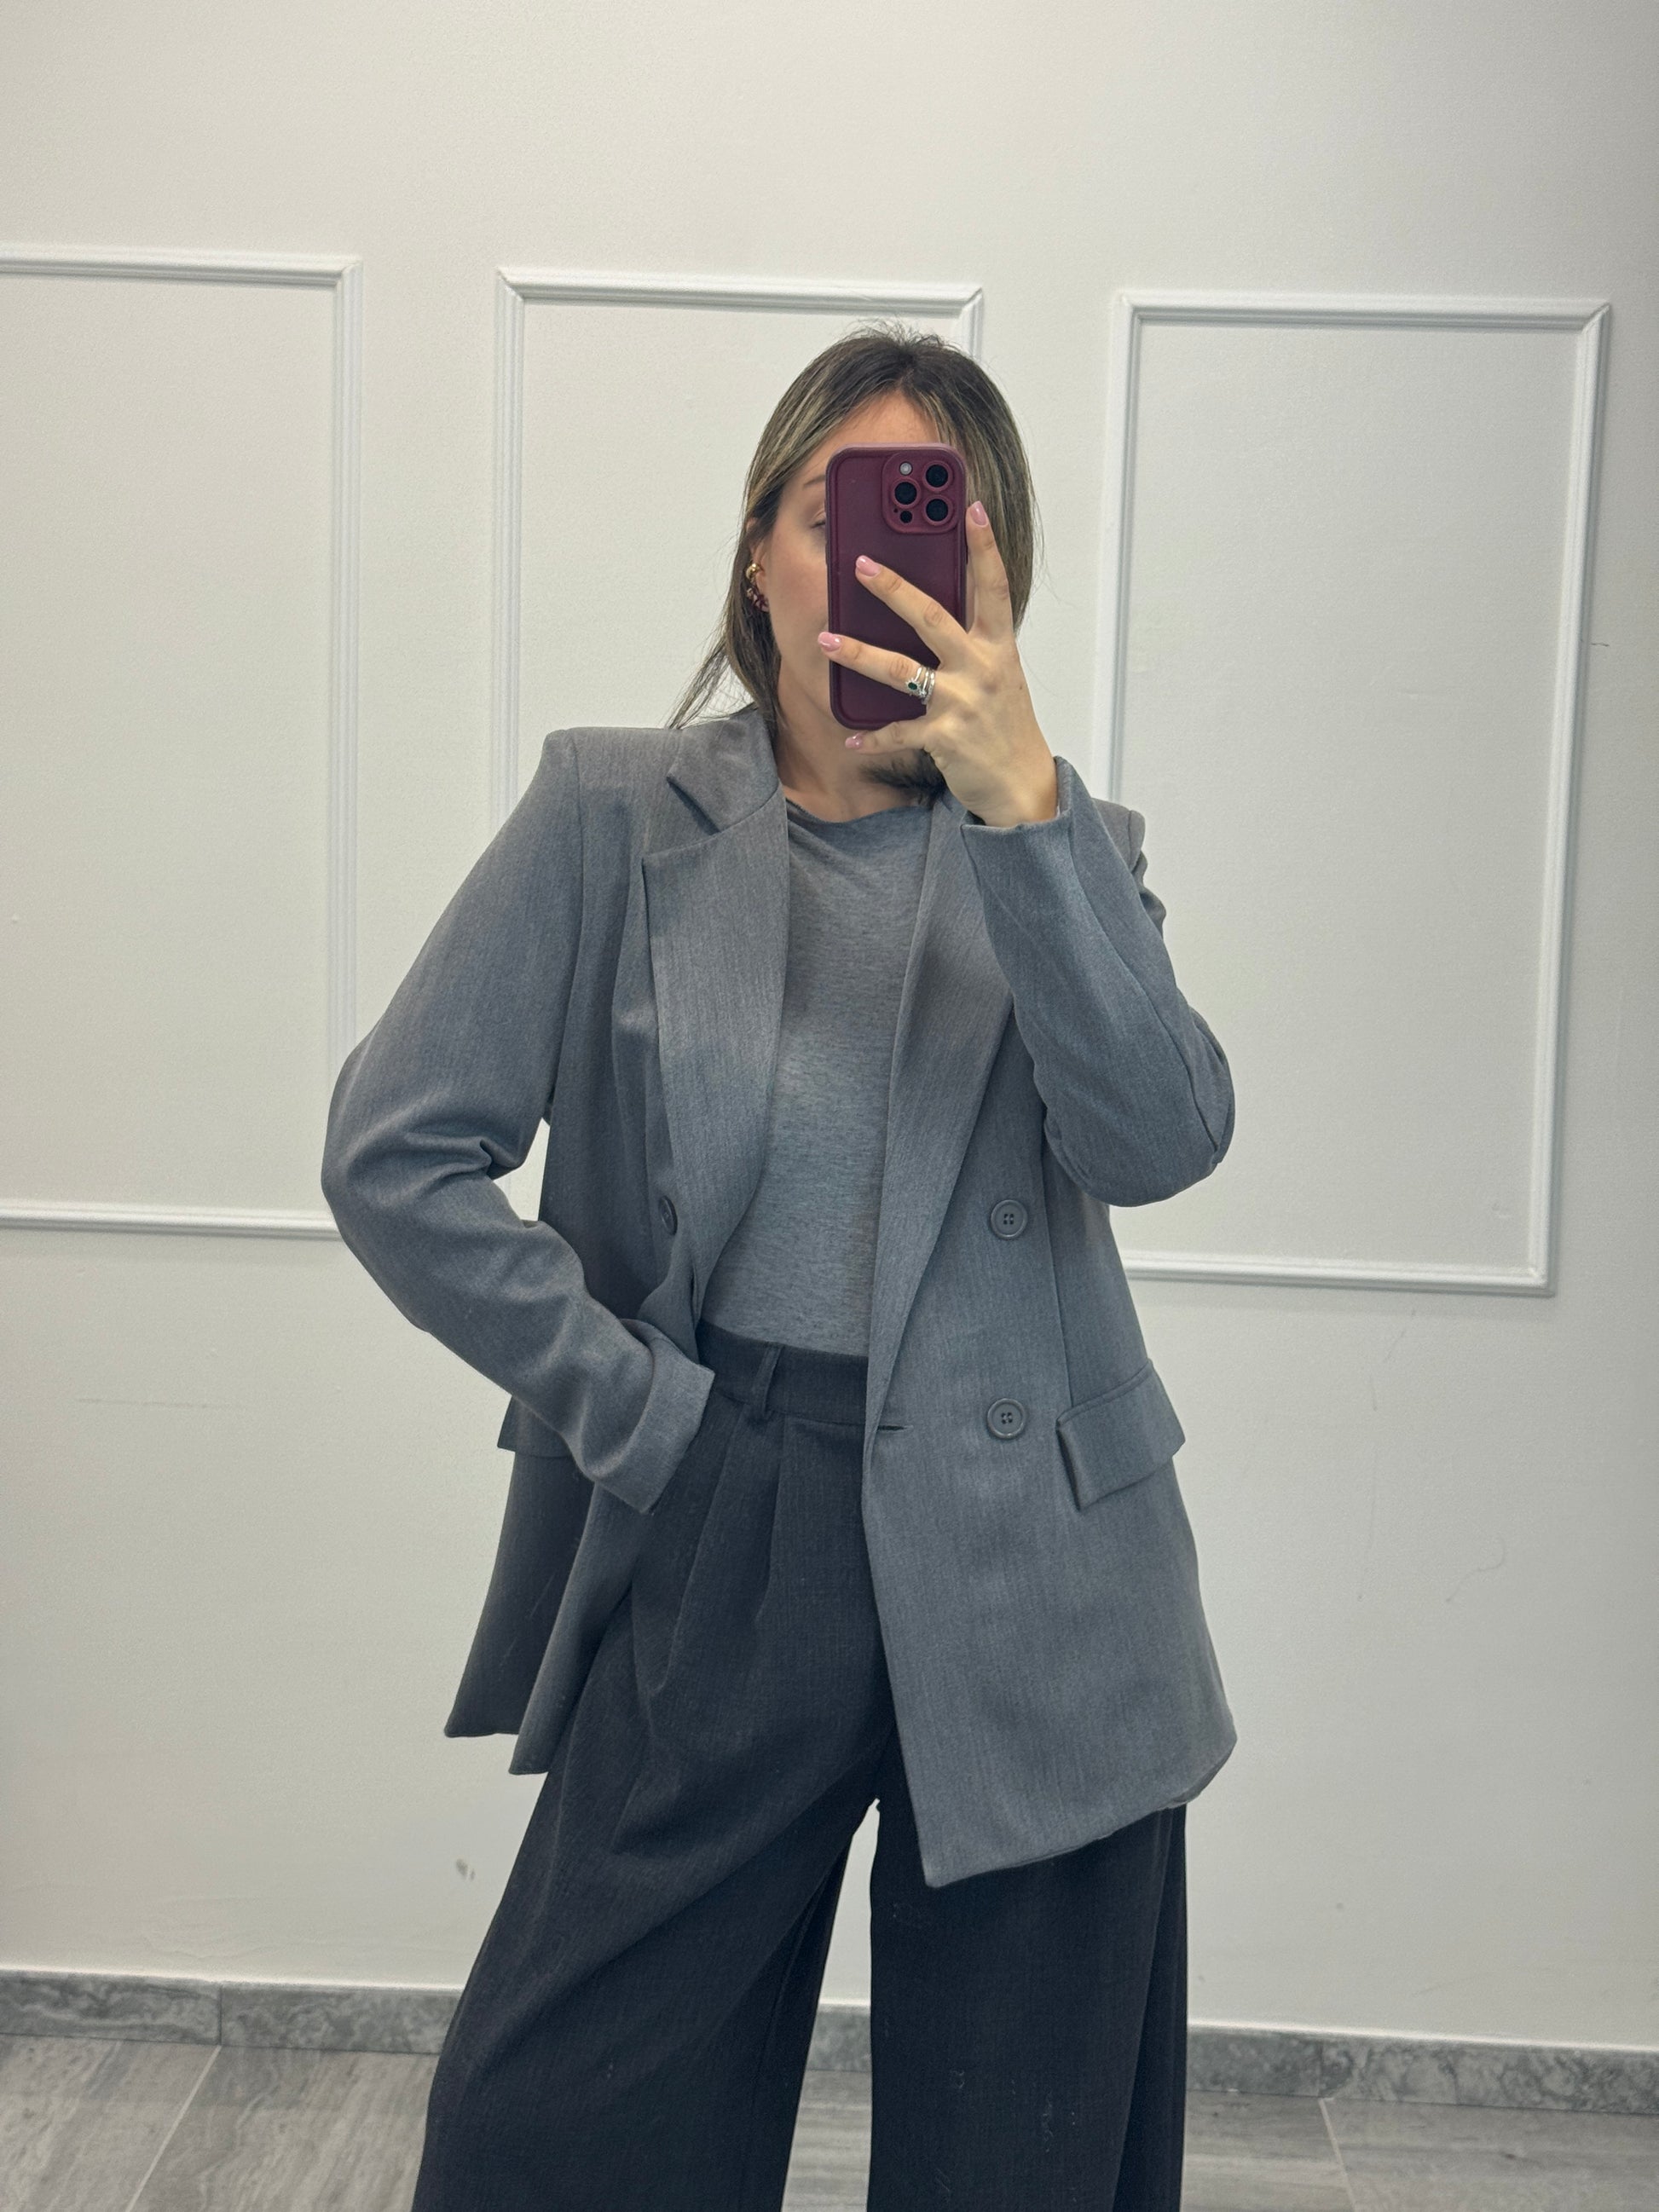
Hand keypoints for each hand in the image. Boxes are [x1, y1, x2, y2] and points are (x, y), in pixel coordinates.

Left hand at [816, 501, 1058, 825]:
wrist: (1021, 783)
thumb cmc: (1004, 724)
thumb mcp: (999, 675)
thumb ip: (971, 643)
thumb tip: (927, 609)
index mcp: (998, 647)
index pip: (994, 587)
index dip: (984, 547)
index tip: (971, 508)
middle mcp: (981, 668)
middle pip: (931, 617)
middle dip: (892, 588)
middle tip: (859, 564)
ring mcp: (962, 702)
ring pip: (900, 670)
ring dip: (859, 653)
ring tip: (826, 639)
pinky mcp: (944, 738)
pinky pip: (898, 731)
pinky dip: (872, 737)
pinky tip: (851, 737)